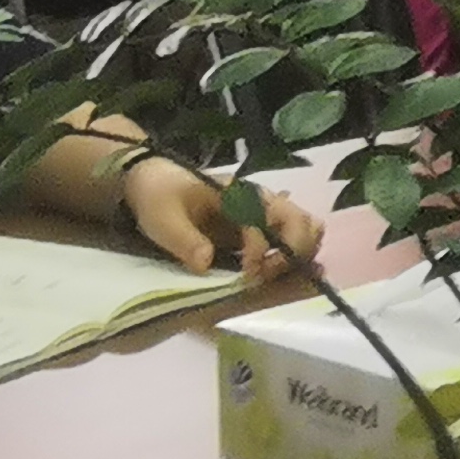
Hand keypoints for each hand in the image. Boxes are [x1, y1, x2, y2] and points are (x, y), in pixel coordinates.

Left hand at [118, 150, 317, 275]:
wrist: (153, 182)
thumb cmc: (160, 195)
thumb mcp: (163, 217)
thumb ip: (184, 239)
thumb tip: (206, 264)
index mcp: (243, 195)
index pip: (270, 224)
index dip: (262, 252)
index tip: (245, 274)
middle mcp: (262, 203)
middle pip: (305, 223)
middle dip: (294, 254)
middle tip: (264, 276)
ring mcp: (263, 217)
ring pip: (306, 231)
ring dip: (299, 256)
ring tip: (271, 276)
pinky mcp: (258, 231)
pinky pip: (291, 241)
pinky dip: (294, 258)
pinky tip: (279, 275)